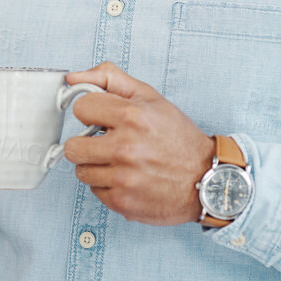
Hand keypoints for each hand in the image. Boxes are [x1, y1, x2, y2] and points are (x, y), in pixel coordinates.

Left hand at [59, 61, 213, 224]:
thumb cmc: (178, 138)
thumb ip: (111, 79)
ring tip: (120, 163)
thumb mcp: (151, 98)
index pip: (81, 108)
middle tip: (106, 144)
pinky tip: (128, 178)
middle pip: (73, 146)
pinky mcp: (122, 201)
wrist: (207, 178)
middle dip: (87, 144)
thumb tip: (73, 78)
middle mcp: (125, 148)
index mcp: (132, 116)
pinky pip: (95, 191)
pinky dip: (108, 186)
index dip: (92, 113)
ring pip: (82, 171)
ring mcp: (122, 177)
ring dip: (97, 167)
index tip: (102, 120)